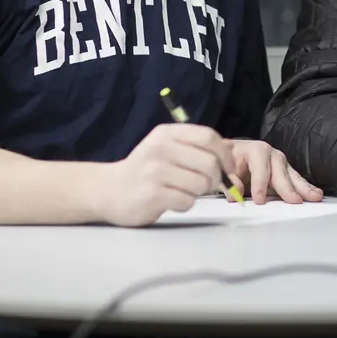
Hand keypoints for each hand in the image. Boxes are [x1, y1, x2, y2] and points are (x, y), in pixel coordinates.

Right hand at [104, 123, 238, 226]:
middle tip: (205, 186)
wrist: (108, 190)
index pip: (209, 137)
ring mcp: (154, 171)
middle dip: (215, 178)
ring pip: (201, 184)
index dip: (225, 155)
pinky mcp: (152, 195)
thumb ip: (194, 148)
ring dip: (199, 193)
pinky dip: (185, 204)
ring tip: (183, 191)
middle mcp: (160, 148)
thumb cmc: (145, 170)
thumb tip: (229, 162)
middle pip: (210, 163)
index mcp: (166, 133)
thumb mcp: (165, 148)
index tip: (229, 169)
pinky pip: (187, 201)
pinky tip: (171, 201)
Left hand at [229, 139, 321, 203]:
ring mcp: (281, 162)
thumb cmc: (229, 161)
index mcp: (254, 150)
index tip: (259, 200)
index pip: (260, 167)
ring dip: (303, 187)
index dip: (259, 184)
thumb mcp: (223, 168)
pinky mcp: (286, 172)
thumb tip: (237, 192)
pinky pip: (296, 180)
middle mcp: (271, 154)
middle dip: (287, 187)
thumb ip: (229, 180)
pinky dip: (305, 188)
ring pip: (292, 175)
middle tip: (294, 200)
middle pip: (280, 171)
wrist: (232, 155)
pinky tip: (315, 194)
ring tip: (315, 197)